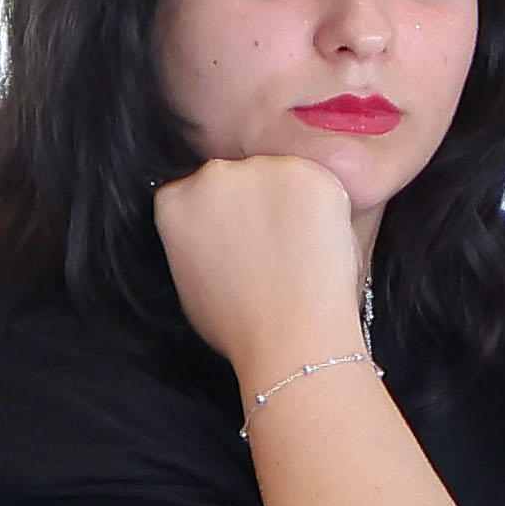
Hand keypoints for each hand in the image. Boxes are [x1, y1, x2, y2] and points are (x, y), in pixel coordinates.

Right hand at [153, 155, 373, 393]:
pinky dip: (329, 207)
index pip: (200, 192)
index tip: (244, 239)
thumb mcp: (188, 278)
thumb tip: (211, 230)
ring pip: (282, 175)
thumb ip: (193, 239)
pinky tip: (323, 243)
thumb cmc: (240, 323)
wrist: (290, 336)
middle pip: (241, 177)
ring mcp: (261, 169)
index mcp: (175, 201)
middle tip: (278, 247)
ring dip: (294, 202)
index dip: (229, 217)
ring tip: (301, 251)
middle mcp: (212, 175)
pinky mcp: (308, 173)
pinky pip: (321, 183)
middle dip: (259, 204)